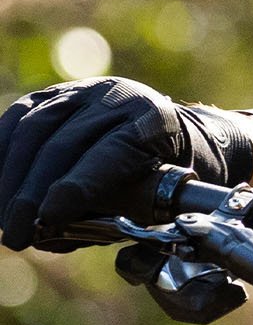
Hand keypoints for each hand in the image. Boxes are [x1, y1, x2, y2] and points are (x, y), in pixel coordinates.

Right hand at [0, 77, 252, 250]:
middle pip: (65, 143)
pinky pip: (18, 117)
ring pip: (35, 129)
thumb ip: (109, 213)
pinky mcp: (55, 93)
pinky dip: (2, 152)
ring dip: (12, 178)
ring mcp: (85, 90)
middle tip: (17, 233)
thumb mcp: (148, 196)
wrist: (164, 135)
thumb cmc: (155, 174)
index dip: (77, 186)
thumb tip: (50, 233)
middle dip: (33, 193)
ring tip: (6, 218)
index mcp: (154, 121)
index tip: (50, 216)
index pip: (110, 153)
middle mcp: (120, 96)